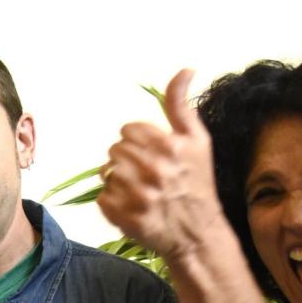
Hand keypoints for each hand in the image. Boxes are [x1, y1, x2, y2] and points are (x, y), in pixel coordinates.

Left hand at [97, 69, 225, 262]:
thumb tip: (185, 69)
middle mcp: (155, 170)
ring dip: (118, 179)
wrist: (198, 233)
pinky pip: (103, 197)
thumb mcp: (197, 140)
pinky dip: (113, 201)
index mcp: (170, 146)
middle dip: (127, 159)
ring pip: (107, 172)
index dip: (137, 141)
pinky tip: (132, 204)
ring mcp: (139, 196)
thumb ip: (182, 104)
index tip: (151, 153)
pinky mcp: (126, 218)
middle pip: (115, 150)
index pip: (127, 131)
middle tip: (145, 173)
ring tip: (138, 188)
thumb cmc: (197, 182)